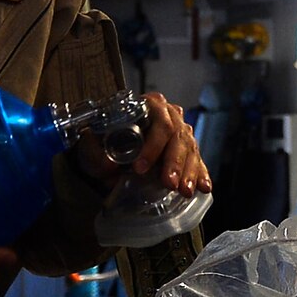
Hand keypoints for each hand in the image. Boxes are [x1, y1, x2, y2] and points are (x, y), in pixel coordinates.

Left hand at [76, 92, 210, 196]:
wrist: (107, 151)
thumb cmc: (102, 142)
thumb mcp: (92, 144)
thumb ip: (96, 152)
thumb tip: (109, 165)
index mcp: (149, 105)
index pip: (159, 122)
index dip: (153, 146)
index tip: (140, 168)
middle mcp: (170, 114)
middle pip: (178, 136)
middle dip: (174, 163)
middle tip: (168, 183)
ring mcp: (181, 131)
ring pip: (190, 149)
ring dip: (188, 172)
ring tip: (184, 191)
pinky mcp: (187, 150)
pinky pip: (198, 161)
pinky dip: (201, 175)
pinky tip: (204, 187)